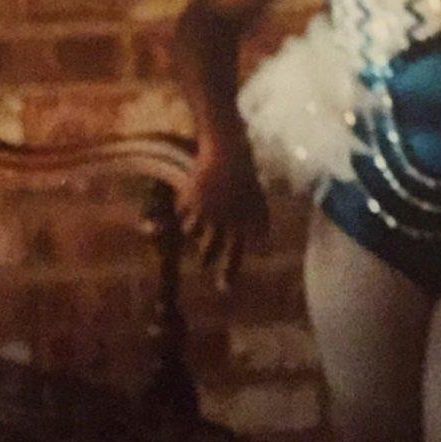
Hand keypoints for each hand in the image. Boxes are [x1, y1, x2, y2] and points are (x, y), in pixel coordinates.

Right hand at [177, 135, 269, 291]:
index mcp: (242, 221)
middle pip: (209, 249)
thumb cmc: (245, 176)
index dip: (229, 273)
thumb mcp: (258, 201)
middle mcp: (223, 219)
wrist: (227, 151)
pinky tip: (179, 207)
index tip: (225, 290)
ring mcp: (204, 209)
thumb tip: (262, 244)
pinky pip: (179, 215)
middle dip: (204, 259)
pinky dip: (178, 212)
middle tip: (202, 266)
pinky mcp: (189, 199)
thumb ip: (259, 223)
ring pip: (190, 233)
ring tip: (190, 229)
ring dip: (190, 231)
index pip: (236, 253)